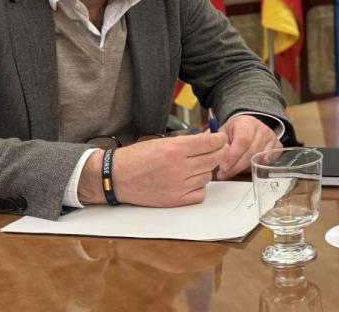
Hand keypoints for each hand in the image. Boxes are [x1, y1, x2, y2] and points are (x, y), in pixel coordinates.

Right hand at [105, 132, 226, 206]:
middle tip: (216, 150)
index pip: (211, 142)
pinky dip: (199, 187)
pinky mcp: (175, 200)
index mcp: (175, 149)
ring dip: (206, 170)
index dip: (220, 139)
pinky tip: (191, 181)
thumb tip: (209, 138)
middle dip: (218, 152)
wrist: (116, 177)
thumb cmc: (137, 157)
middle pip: (214, 159)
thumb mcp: (162, 141)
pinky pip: (200, 193)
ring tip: (195, 166)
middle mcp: (179, 167)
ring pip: (208, 176)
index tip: (221, 138)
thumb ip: (186, 141)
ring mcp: (178, 185)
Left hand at [216, 114, 281, 179]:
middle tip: (224, 174)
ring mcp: (271, 137)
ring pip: (260, 158)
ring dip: (245, 169)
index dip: (233, 156)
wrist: (249, 125)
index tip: (223, 167)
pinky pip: (269, 161)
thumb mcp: (223, 132)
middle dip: (236, 166)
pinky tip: (246, 170)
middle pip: (251, 152)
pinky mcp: (277, 146)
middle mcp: (261, 129)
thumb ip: (215, 141)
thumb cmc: (234, 131)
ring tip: (232, 173)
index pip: (242, 141)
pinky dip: (258, 168)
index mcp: (246, 123)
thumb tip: (205, 151)